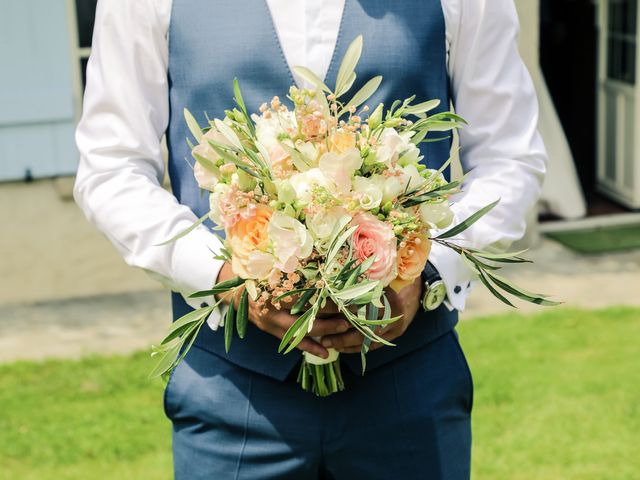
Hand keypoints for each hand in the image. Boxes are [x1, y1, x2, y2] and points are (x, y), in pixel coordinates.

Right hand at [216, 263, 349, 358]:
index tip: (341, 293)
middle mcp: (270, 307)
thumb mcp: (269, 265)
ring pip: (299, 331)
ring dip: (323, 333)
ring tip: (343, 331)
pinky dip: (309, 347)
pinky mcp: (271, 331)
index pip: (300, 294)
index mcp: (270, 287)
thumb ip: (290, 264)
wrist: (232, 290)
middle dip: (327, 316)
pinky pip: (292, 341)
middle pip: (302, 315)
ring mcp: (270, 322)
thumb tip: (322, 255)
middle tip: (349, 314)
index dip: (321, 295)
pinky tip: (325, 352)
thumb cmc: (256, 273)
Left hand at [319, 276, 422, 353]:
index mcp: (381, 291)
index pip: (351, 302)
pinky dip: (359, 348)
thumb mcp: (375, 274)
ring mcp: (394, 322)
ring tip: (329, 344)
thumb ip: (355, 281)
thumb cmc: (393, 275)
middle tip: (321, 337)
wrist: (418, 283)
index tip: (317, 311)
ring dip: (346, 343)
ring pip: (366, 338)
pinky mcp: (397, 331)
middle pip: (358, 325)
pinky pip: (375, 344)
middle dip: (338, 333)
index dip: (333, 308)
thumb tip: (326, 286)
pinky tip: (345, 349)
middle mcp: (388, 309)